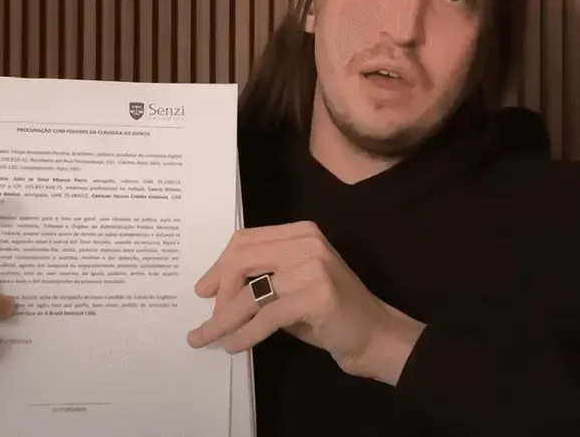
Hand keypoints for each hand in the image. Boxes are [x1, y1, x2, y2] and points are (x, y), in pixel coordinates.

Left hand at [186, 221, 424, 384]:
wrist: (375, 335)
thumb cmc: (331, 314)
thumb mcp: (293, 287)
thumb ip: (262, 278)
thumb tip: (215, 291)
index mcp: (301, 233)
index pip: (246, 240)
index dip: (219, 266)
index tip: (204, 291)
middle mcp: (307, 242)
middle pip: (243, 259)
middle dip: (219, 291)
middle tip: (206, 319)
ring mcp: (314, 267)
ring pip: (251, 292)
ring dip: (223, 320)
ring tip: (208, 338)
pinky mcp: (317, 295)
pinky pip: (266, 316)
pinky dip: (245, 334)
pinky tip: (235, 346)